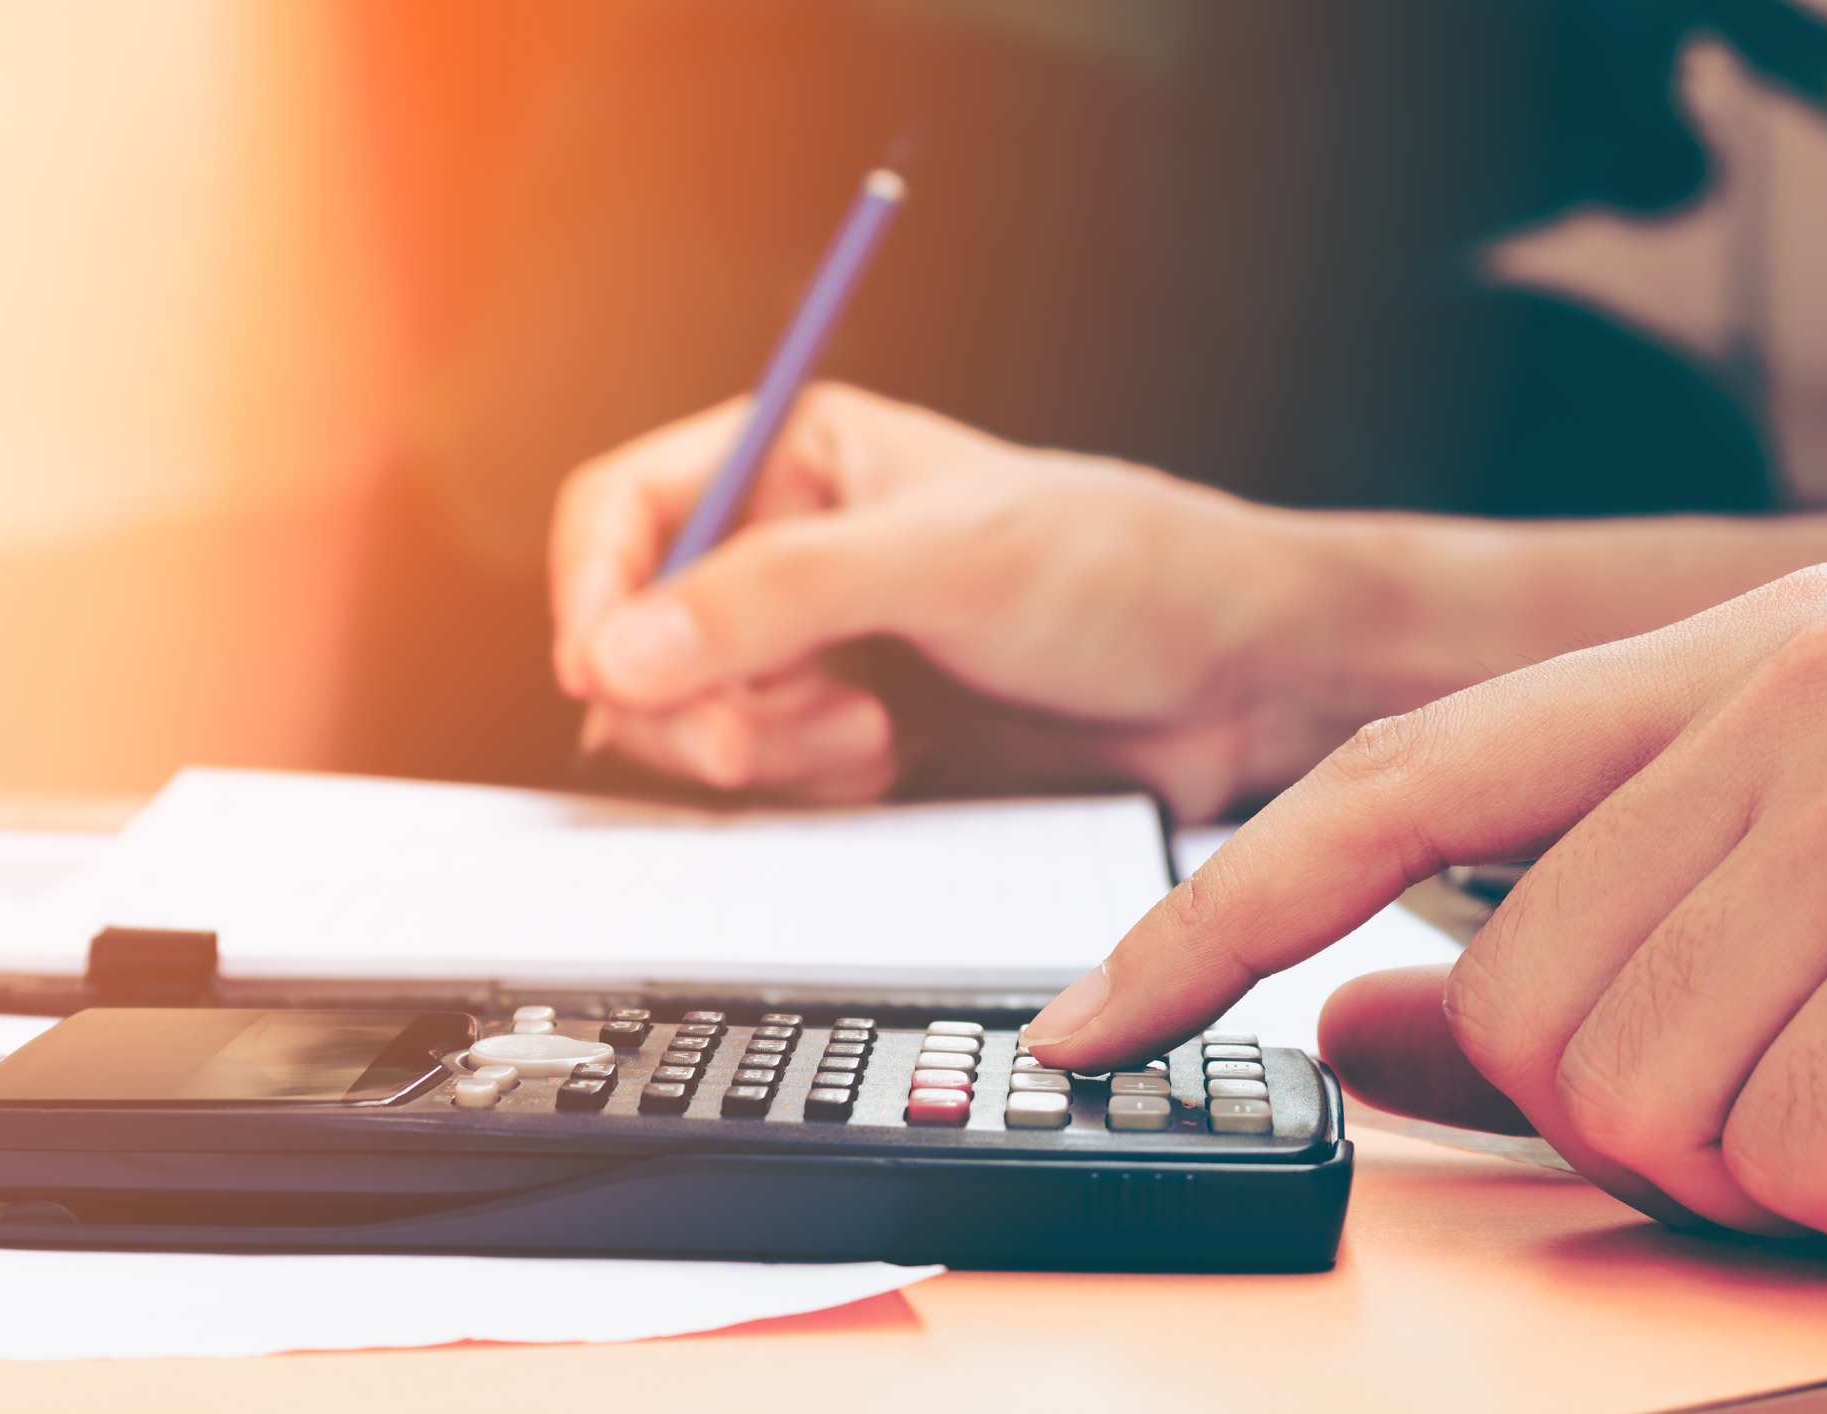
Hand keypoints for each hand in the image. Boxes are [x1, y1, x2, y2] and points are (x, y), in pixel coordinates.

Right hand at [551, 383, 1379, 814]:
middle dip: (691, 697)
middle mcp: (791, 550)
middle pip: (639, 633)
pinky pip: (761, 778)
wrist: (1233, 682)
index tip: (607, 668)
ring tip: (870, 735)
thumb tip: (621, 648)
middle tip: (759, 737)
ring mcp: (817, 648)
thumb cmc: (1122, 570)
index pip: (625, 510)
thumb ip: (779, 595)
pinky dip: (806, 785)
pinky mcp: (849, 732)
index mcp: (798, 458)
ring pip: (691, 716)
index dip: (593, 590)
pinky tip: (889, 760)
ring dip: (762, 748)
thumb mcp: (946, 560)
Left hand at [1027, 564, 1826, 1257]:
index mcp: (1724, 661)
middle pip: (1508, 997)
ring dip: (1732, 1159)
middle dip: (1603, 1106)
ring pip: (1622, 1090)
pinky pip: (1787, 1154)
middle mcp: (1800, 690)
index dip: (1216, 921)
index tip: (1086, 1024)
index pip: (1393, 785)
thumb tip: (1342, 1033)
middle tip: (1757, 1086)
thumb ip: (1544, 959)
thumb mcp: (1766, 902)